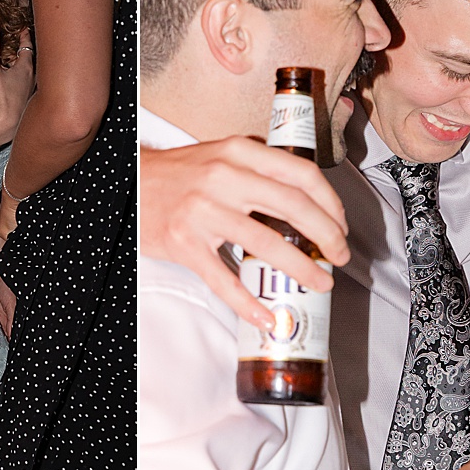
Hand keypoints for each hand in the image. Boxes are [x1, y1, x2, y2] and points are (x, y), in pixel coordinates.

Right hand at [0, 28, 37, 134]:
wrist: (8, 122)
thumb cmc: (1, 96)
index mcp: (26, 67)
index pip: (27, 46)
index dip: (24, 36)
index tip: (24, 29)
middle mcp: (34, 76)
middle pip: (33, 57)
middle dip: (29, 48)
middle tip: (25, 40)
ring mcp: (34, 87)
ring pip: (34, 69)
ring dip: (29, 62)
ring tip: (23, 58)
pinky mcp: (31, 97)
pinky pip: (32, 81)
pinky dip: (28, 75)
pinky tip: (21, 80)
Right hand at [139, 137, 349, 329]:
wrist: (128, 184)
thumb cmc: (178, 175)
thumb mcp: (220, 156)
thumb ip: (257, 169)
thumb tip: (305, 200)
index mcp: (238, 152)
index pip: (301, 174)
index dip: (331, 203)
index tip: (340, 225)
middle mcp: (223, 177)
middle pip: (293, 207)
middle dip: (327, 236)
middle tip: (340, 255)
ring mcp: (202, 212)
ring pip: (267, 244)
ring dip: (301, 268)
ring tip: (319, 282)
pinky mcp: (184, 244)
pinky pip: (224, 279)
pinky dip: (248, 304)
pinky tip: (266, 316)